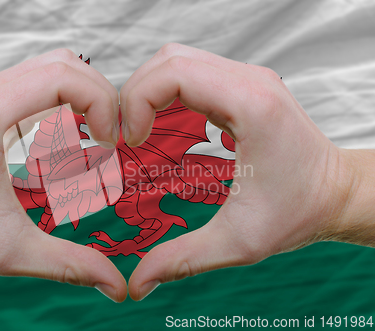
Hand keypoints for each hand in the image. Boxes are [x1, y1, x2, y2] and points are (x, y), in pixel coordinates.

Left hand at [0, 49, 126, 301]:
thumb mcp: (13, 252)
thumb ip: (69, 265)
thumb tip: (117, 285)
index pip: (62, 76)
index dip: (100, 103)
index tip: (108, 143)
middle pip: (65, 63)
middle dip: (101, 96)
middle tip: (110, 139)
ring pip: (56, 64)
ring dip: (87, 94)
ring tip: (97, 134)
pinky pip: (43, 78)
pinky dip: (70, 97)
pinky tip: (74, 132)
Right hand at [121, 43, 371, 300]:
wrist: (336, 193)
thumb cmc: (298, 213)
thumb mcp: (238, 243)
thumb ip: (182, 260)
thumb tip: (136, 284)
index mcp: (251, 106)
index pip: (175, 73)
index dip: (137, 101)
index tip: (131, 141)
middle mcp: (250, 80)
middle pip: (169, 59)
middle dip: (134, 93)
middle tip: (127, 135)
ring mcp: (248, 78)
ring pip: (177, 59)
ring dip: (148, 90)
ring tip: (139, 129)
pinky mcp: (244, 84)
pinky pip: (192, 71)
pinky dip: (166, 91)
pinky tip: (164, 123)